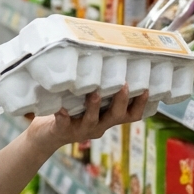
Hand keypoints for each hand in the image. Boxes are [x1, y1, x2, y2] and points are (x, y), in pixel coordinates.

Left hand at [25, 86, 148, 153]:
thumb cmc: (71, 112)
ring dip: (94, 107)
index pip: (131, 115)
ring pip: (92, 120)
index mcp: (107, 119)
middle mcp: (98, 126)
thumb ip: (99, 89)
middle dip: (122, 101)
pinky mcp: (62, 130)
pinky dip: (63, 116)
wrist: (46, 135)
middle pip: (116, 117)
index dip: (141, 104)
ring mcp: (80, 130)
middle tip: (124, 86)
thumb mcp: (88, 103)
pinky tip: (61, 109)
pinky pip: (64, 124)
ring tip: (95, 94)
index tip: (147, 89)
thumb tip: (107, 59)